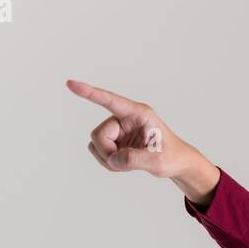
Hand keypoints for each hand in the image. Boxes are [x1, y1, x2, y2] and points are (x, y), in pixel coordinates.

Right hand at [66, 78, 219, 203]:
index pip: (110, 101)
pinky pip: (99, 152)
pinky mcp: (115, 141)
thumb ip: (134, 160)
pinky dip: (108, 162)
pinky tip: (124, 163)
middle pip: (98, 134)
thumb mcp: (158, 161)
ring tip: (128, 163)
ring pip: (96, 143)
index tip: (71, 84)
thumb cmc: (172, 157)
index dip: (90, 93)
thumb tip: (113, 160)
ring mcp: (118, 130)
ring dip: (108, 158)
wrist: (177, 163)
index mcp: (138, 114)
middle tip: (125, 162)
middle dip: (107, 152)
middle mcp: (125, 119)